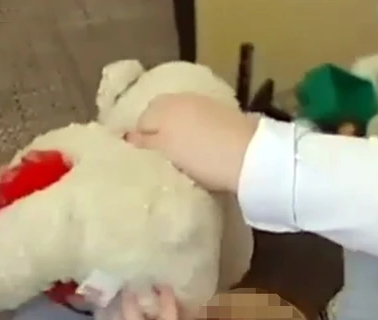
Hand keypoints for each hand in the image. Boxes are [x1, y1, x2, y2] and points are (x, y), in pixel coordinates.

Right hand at [125, 93, 258, 192]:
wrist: (250, 155)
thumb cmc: (200, 156)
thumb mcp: (164, 154)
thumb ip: (143, 144)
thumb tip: (127, 137)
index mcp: (160, 105)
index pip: (139, 123)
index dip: (141, 144)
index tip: (148, 163)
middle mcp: (180, 97)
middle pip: (160, 117)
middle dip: (160, 135)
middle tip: (165, 161)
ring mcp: (205, 102)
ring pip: (182, 119)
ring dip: (181, 134)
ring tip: (186, 157)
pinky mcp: (225, 112)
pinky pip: (201, 122)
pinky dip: (199, 133)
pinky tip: (205, 149)